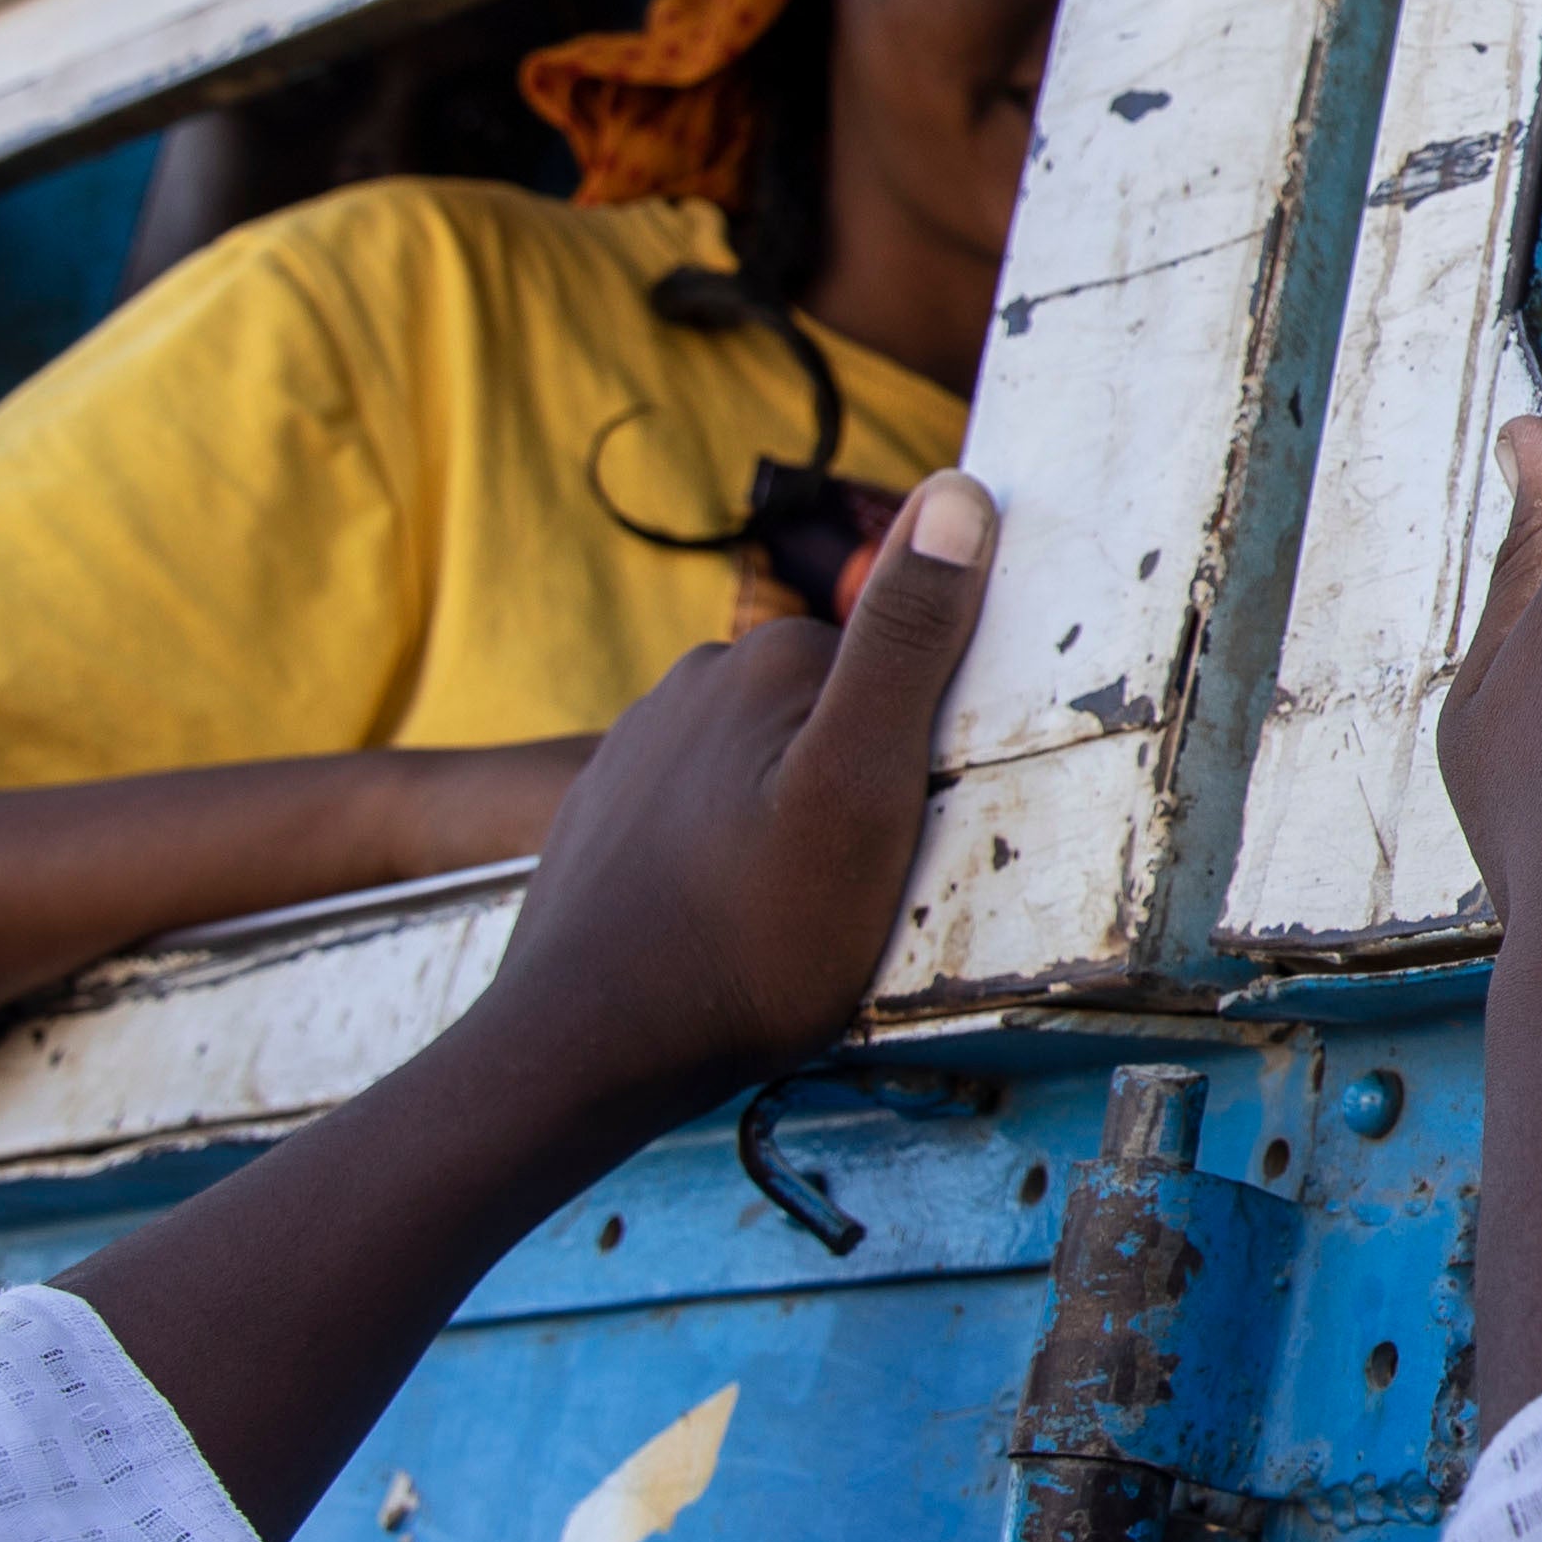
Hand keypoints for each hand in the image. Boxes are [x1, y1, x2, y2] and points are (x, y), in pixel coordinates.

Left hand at [66, 469, 997, 1541]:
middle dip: (860, 776)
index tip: (920, 824)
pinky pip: (705, 811)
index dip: (924, 742)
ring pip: (766, 762)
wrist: (584, 1050)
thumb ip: (909, 642)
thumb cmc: (747, 938)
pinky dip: (734, 852)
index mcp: (768, 660)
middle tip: (866, 880)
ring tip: (802, 912)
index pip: (894, 664)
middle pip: (831, 711)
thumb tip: (957, 491)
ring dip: (796, 817)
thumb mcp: (865, 790)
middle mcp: (694, 682)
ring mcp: (640, 748)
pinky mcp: (607, 814)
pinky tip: (736, 919)